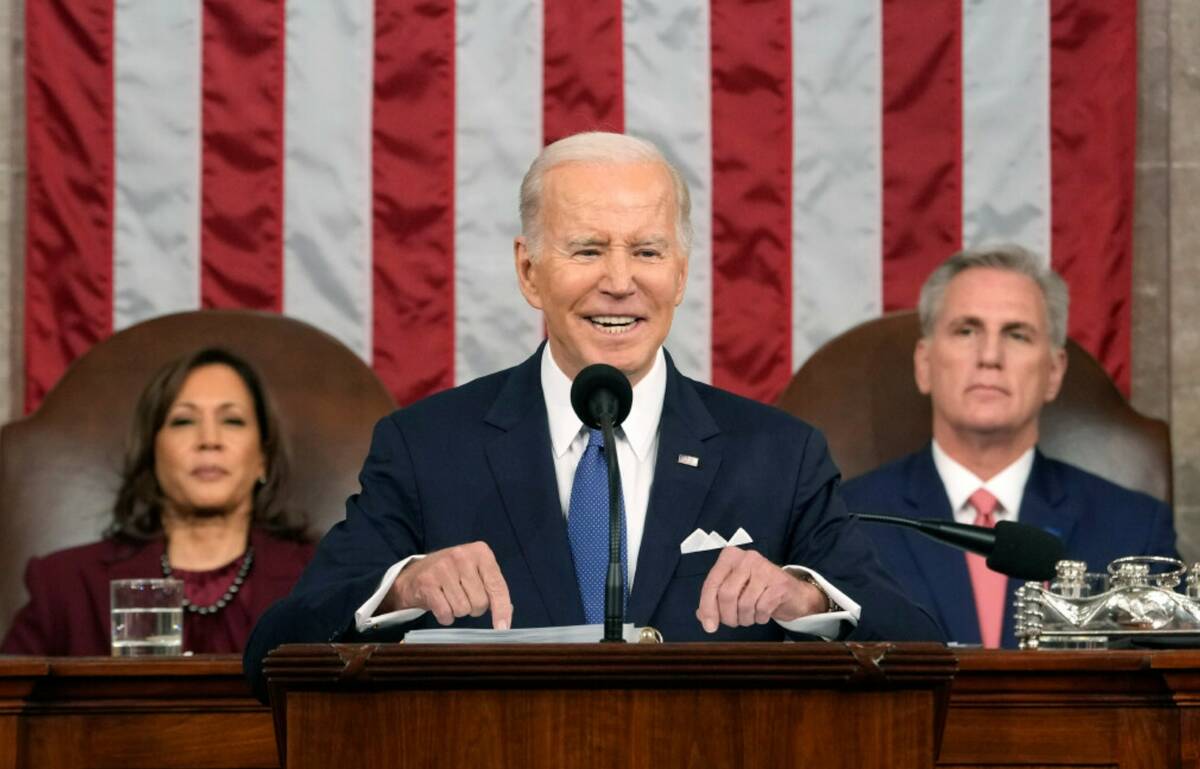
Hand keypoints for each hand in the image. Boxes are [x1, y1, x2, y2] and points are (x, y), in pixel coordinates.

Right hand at [387, 541, 512, 628]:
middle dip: (474, 608)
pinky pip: (445, 613)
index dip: (502, 610)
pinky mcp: (427, 582)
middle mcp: (462, 556)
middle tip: (464, 598)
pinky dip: (445, 617)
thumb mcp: (476, 572)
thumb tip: (506, 616)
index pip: (497, 586)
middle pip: (480, 602)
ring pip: (463, 609)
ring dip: (458, 611)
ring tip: (450, 599)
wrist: (414, 574)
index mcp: (480, 552)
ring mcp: (443, 568)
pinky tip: (441, 606)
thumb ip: (493, 588)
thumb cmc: (452, 575)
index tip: (503, 628)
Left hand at [695, 547, 827, 632]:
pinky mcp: (779, 583)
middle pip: (726, 595)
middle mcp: (746, 558)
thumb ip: (714, 601)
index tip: (709, 626)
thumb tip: (702, 616)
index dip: (707, 608)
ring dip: (745, 619)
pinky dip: (760, 618)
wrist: (794, 593)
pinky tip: (762, 614)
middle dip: (728, 616)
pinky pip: (761, 609)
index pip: (711, 584)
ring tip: (749, 617)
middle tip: (733, 622)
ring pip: (744, 604)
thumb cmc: (758, 591)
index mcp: (730, 557)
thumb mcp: (733, 591)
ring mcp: (764, 568)